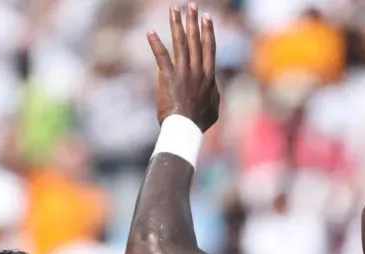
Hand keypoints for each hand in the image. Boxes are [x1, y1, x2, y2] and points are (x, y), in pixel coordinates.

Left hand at [147, 3, 219, 131]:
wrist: (186, 130)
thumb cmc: (198, 123)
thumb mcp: (213, 107)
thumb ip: (213, 94)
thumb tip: (213, 88)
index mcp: (209, 76)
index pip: (209, 48)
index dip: (208, 31)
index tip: (207, 17)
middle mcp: (198, 71)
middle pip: (195, 40)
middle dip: (193, 21)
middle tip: (191, 6)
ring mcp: (184, 73)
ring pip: (180, 43)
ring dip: (177, 24)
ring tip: (174, 9)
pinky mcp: (169, 78)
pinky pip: (162, 57)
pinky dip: (156, 43)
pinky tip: (151, 31)